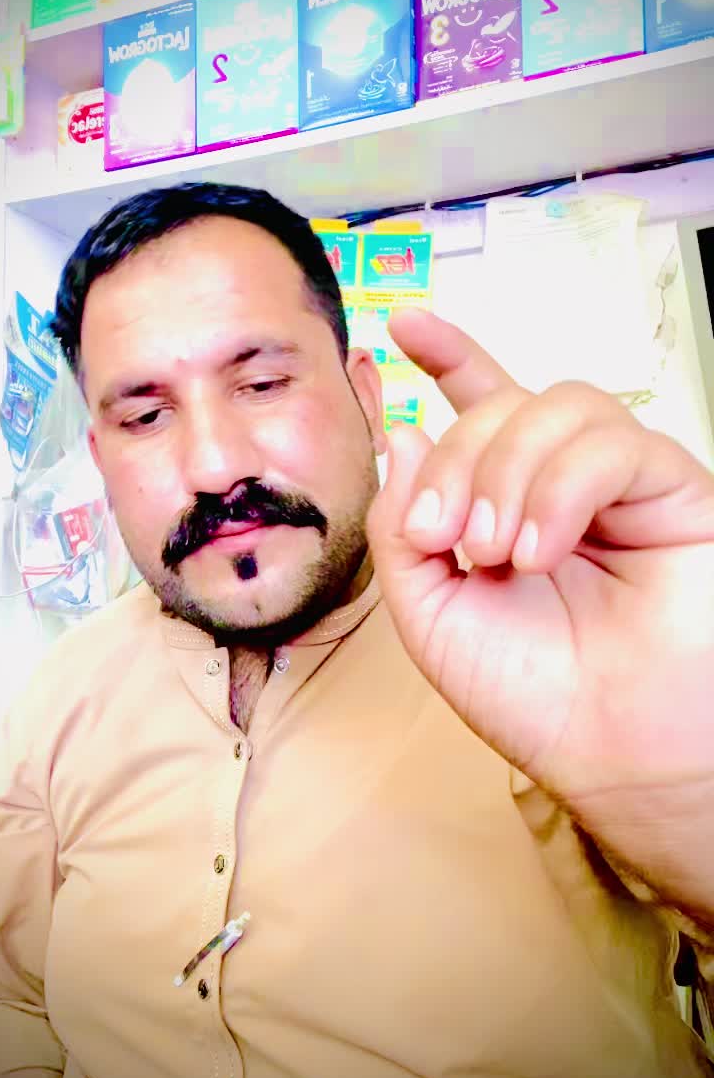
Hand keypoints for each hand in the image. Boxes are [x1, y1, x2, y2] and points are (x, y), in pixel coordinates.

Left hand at [367, 309, 713, 924]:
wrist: (612, 752)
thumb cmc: (530, 696)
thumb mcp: (430, 613)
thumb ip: (403, 525)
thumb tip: (405, 433)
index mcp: (505, 503)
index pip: (482, 406)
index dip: (450, 356)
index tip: (404, 325)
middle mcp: (562, 482)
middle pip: (503, 405)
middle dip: (457, 461)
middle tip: (445, 539)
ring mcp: (619, 482)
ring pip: (556, 407)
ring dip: (506, 475)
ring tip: (496, 555)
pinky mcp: (673, 488)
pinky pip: (611, 445)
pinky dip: (560, 490)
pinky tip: (541, 551)